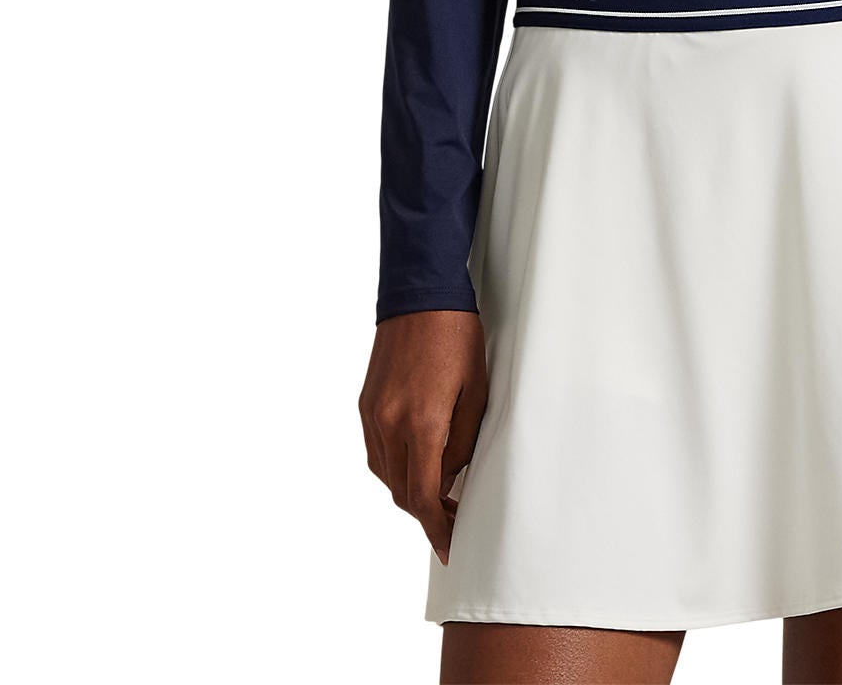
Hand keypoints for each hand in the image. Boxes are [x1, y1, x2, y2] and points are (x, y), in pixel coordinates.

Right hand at [358, 309, 487, 562]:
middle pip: (402, 492)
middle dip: (427, 513)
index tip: (451, 545)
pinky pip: (376, 452)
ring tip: (439, 493)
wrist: (419, 296)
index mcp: (422, 424)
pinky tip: (416, 463)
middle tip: (454, 519)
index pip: (424, 496)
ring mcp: (372, 415)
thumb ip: (463, 440)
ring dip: (410, 491)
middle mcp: (390, 425)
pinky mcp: (365, 405)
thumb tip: (450, 476)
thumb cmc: (456, 337)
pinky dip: (395, 467)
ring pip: (386, 476)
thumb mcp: (476, 389)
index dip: (437, 527)